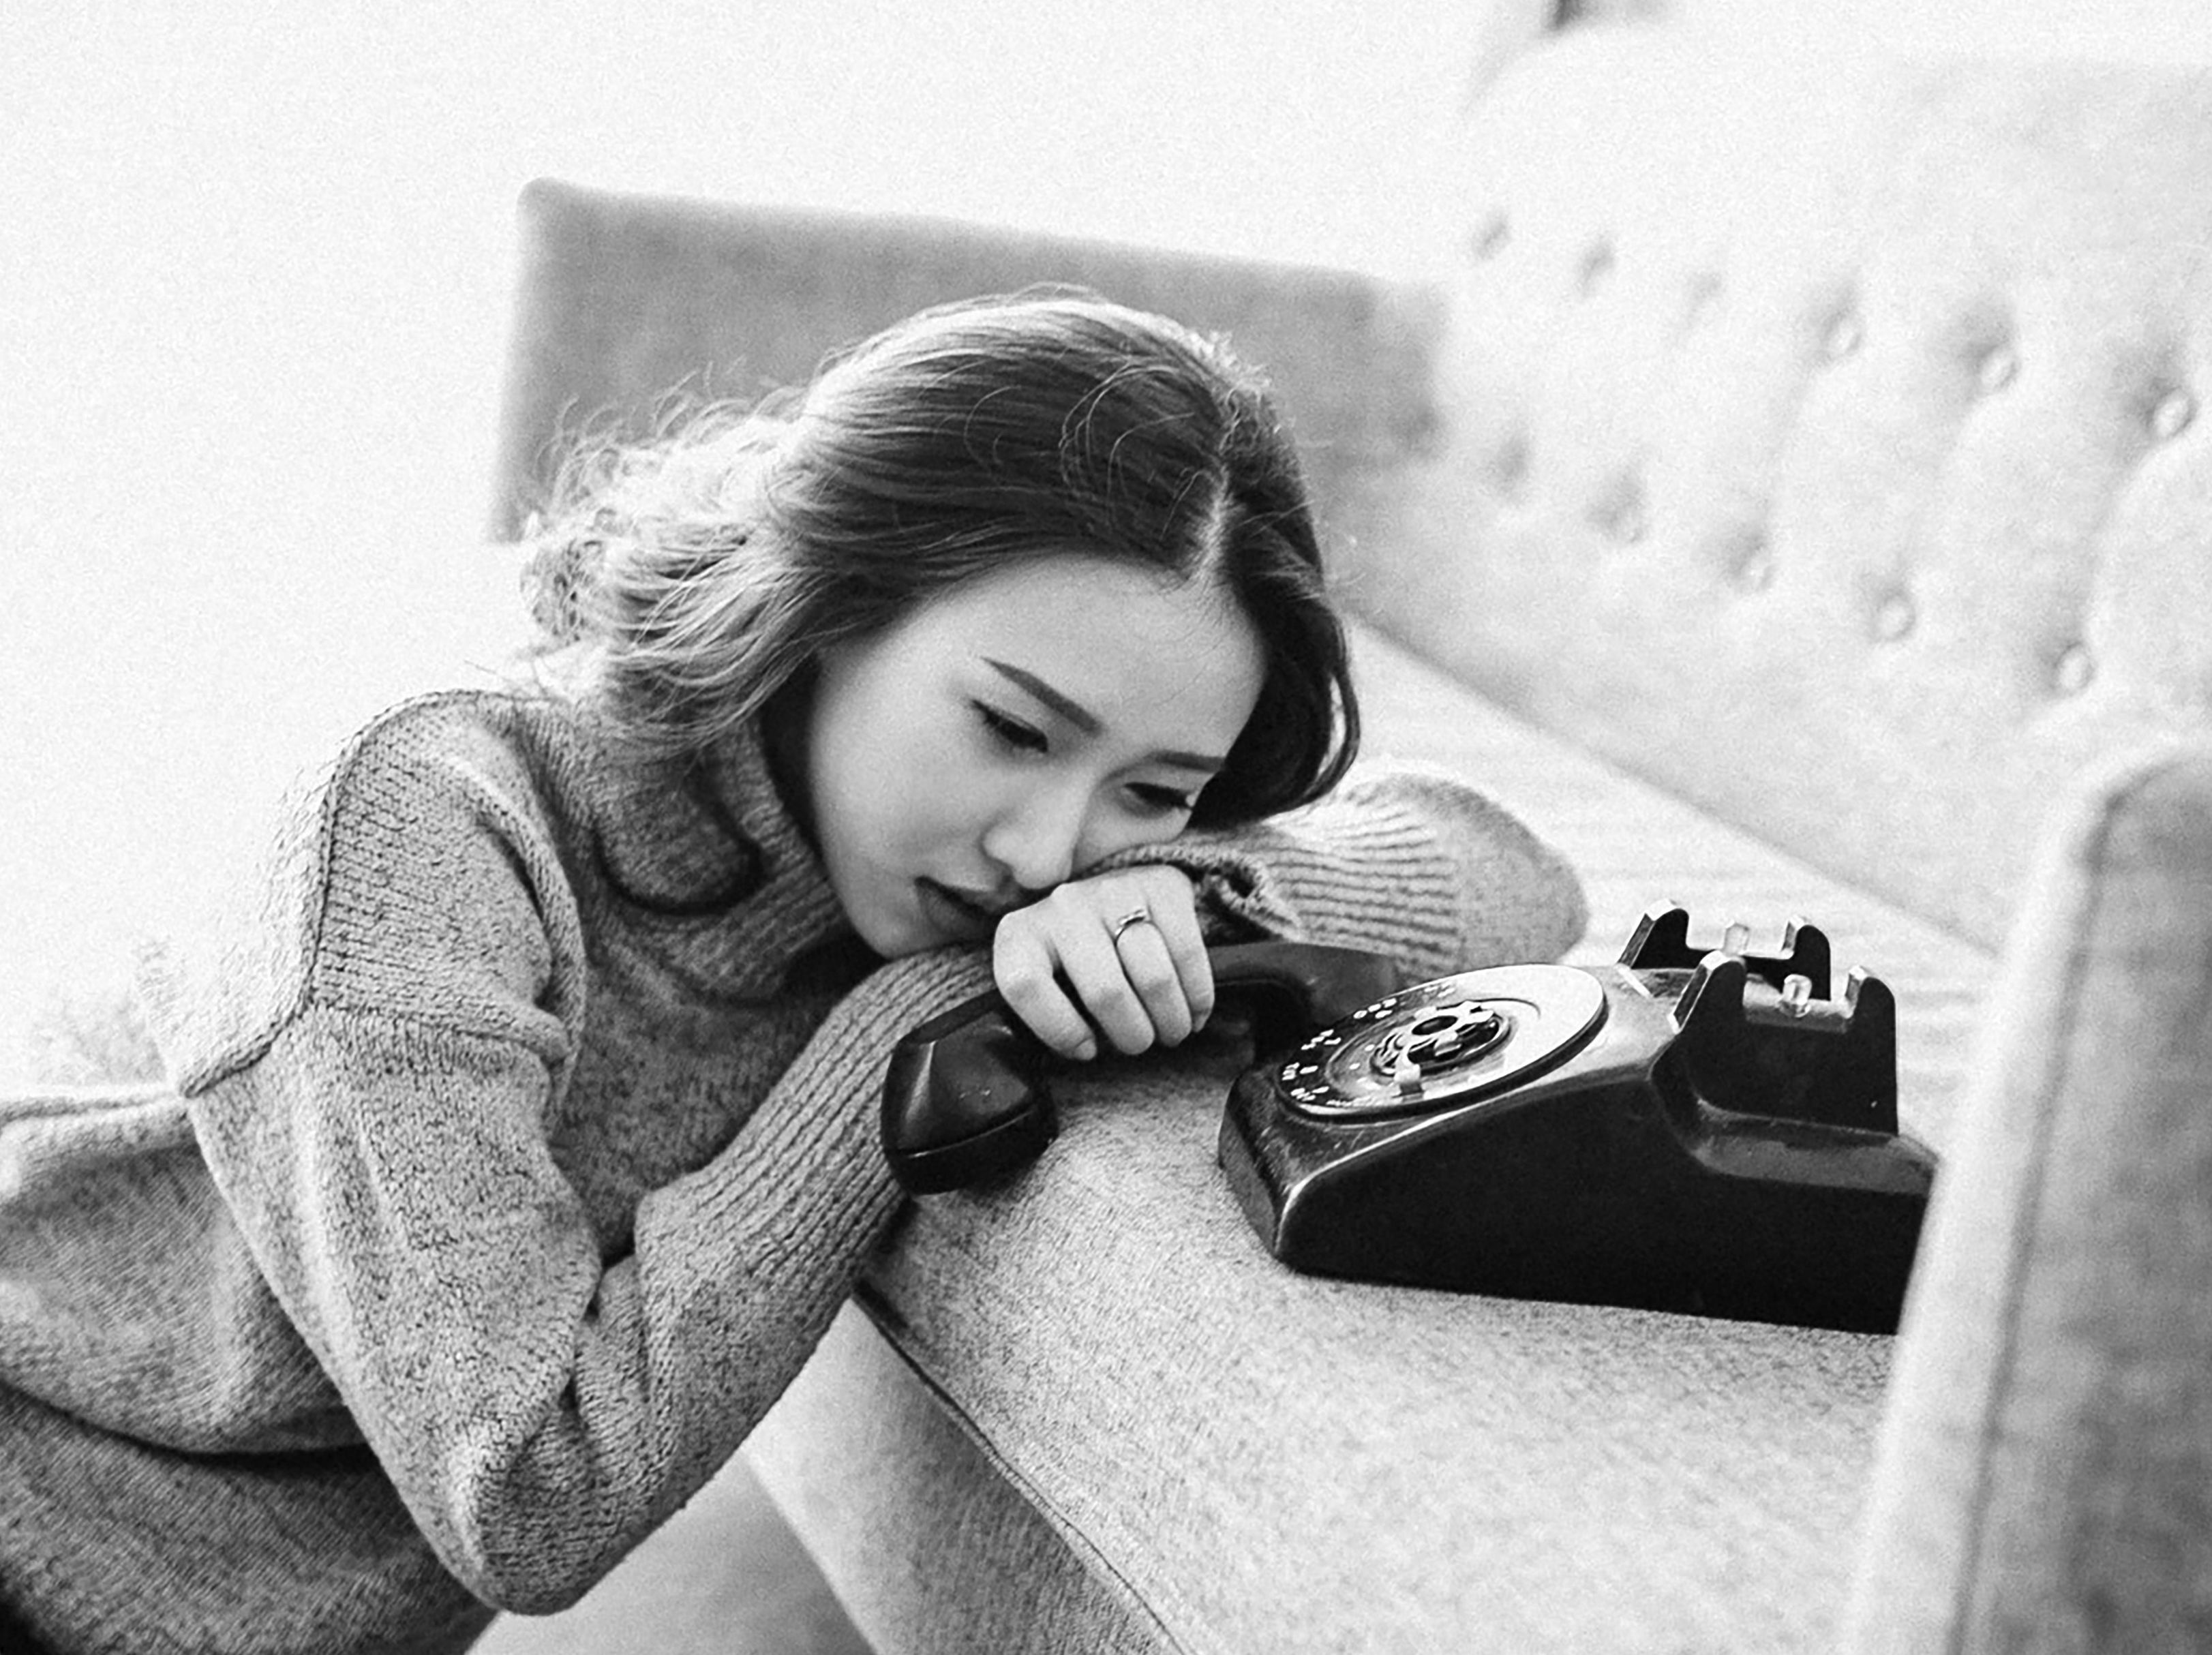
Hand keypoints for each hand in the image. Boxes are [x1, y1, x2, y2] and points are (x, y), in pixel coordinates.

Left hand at [992, 867, 1212, 1060]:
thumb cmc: (1075, 960)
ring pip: (1153, 976)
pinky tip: (1195, 1013)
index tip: (1087, 1050)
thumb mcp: (1046, 983)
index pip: (1026, 985)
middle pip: (1105, 991)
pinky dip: (1198, 994)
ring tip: (1172, 1033)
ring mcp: (1113, 891)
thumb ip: (1051, 1014)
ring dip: (1169, 1019)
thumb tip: (1087, 1052)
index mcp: (1021, 934)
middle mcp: (1064, 906)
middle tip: (1141, 1045)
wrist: (1111, 898)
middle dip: (1132, 1034)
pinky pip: (1187, 953)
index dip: (1060, 1029)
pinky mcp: (1161, 885)